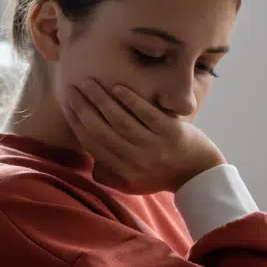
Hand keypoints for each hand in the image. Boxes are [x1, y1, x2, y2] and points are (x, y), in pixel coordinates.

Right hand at [65, 77, 224, 195]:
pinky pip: (146, 113)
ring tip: (89, 83)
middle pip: (102, 131)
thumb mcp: (133, 183)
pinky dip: (131, 100)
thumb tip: (89, 162)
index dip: (78, 124)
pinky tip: (117, 86)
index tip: (68, 105)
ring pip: (121, 121)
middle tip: (72, 89)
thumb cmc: (161, 175)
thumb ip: (110, 175)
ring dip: (102, 100)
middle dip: (84, 108)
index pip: (94, 145)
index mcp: (124, 174)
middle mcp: (137, 161)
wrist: (199, 174)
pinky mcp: (171, 132)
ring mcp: (155, 146)